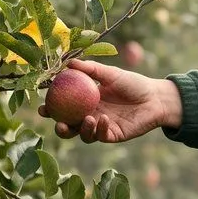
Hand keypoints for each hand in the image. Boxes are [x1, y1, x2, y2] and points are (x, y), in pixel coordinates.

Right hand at [37, 58, 182, 143]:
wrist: (155, 97)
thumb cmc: (133, 83)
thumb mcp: (110, 73)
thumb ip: (90, 69)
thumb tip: (68, 62)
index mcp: (86, 101)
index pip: (64, 107)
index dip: (51, 110)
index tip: (42, 108)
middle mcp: (91, 115)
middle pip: (69, 126)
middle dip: (60, 128)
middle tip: (58, 123)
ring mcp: (101, 127)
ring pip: (83, 135)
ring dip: (81, 129)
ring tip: (88, 118)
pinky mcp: (113, 135)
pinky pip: (101, 136)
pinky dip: (100, 129)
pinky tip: (104, 119)